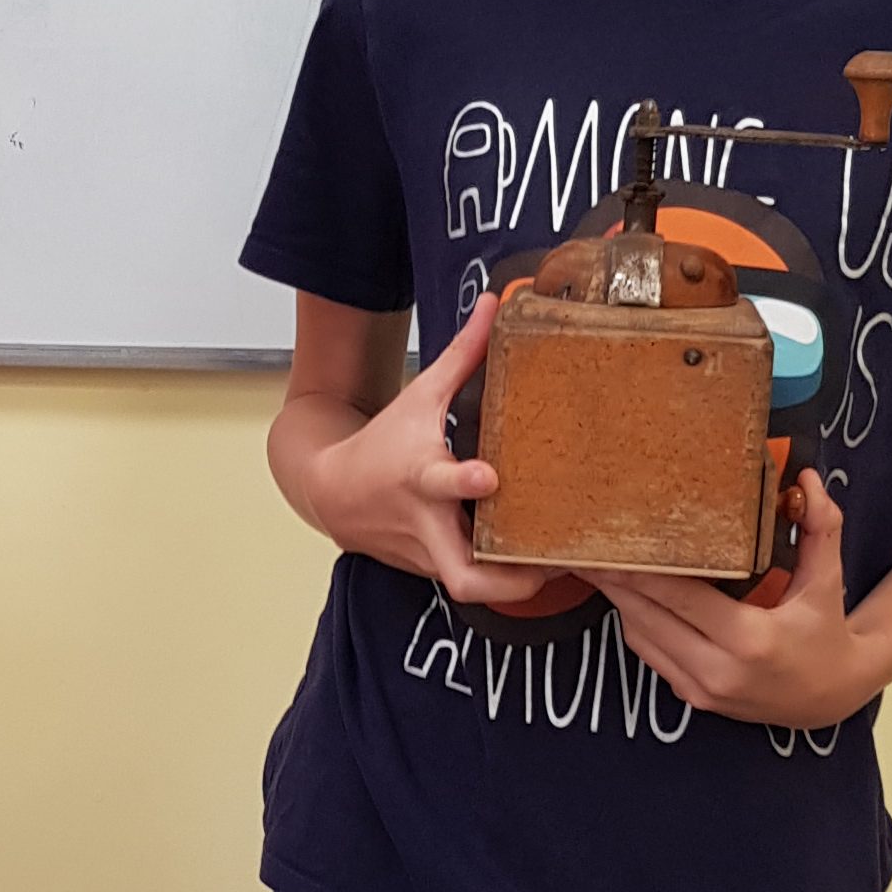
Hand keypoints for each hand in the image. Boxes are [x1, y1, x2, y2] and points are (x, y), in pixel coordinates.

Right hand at [306, 295, 577, 612]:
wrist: (331, 494)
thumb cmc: (381, 444)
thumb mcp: (419, 396)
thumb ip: (463, 355)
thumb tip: (496, 303)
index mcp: (420, 476)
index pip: (439, 482)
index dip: (464, 483)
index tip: (489, 478)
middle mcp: (426, 523)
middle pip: (462, 574)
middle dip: (506, 580)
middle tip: (548, 567)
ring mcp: (431, 554)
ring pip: (473, 588)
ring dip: (516, 587)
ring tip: (560, 569)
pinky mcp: (434, 571)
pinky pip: (474, 583)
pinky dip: (504, 581)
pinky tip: (540, 566)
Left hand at [590, 470, 882, 730]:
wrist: (828, 698)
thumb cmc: (825, 633)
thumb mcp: (827, 581)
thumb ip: (820, 528)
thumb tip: (805, 479)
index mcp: (750, 639)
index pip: (679, 598)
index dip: (639, 572)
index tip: (608, 546)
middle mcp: (719, 671)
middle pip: (647, 618)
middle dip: (614, 583)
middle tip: (585, 548)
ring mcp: (701, 690)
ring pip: (640, 638)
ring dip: (620, 602)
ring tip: (598, 565)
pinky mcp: (692, 698)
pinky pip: (650, 655)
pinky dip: (637, 623)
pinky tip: (628, 594)